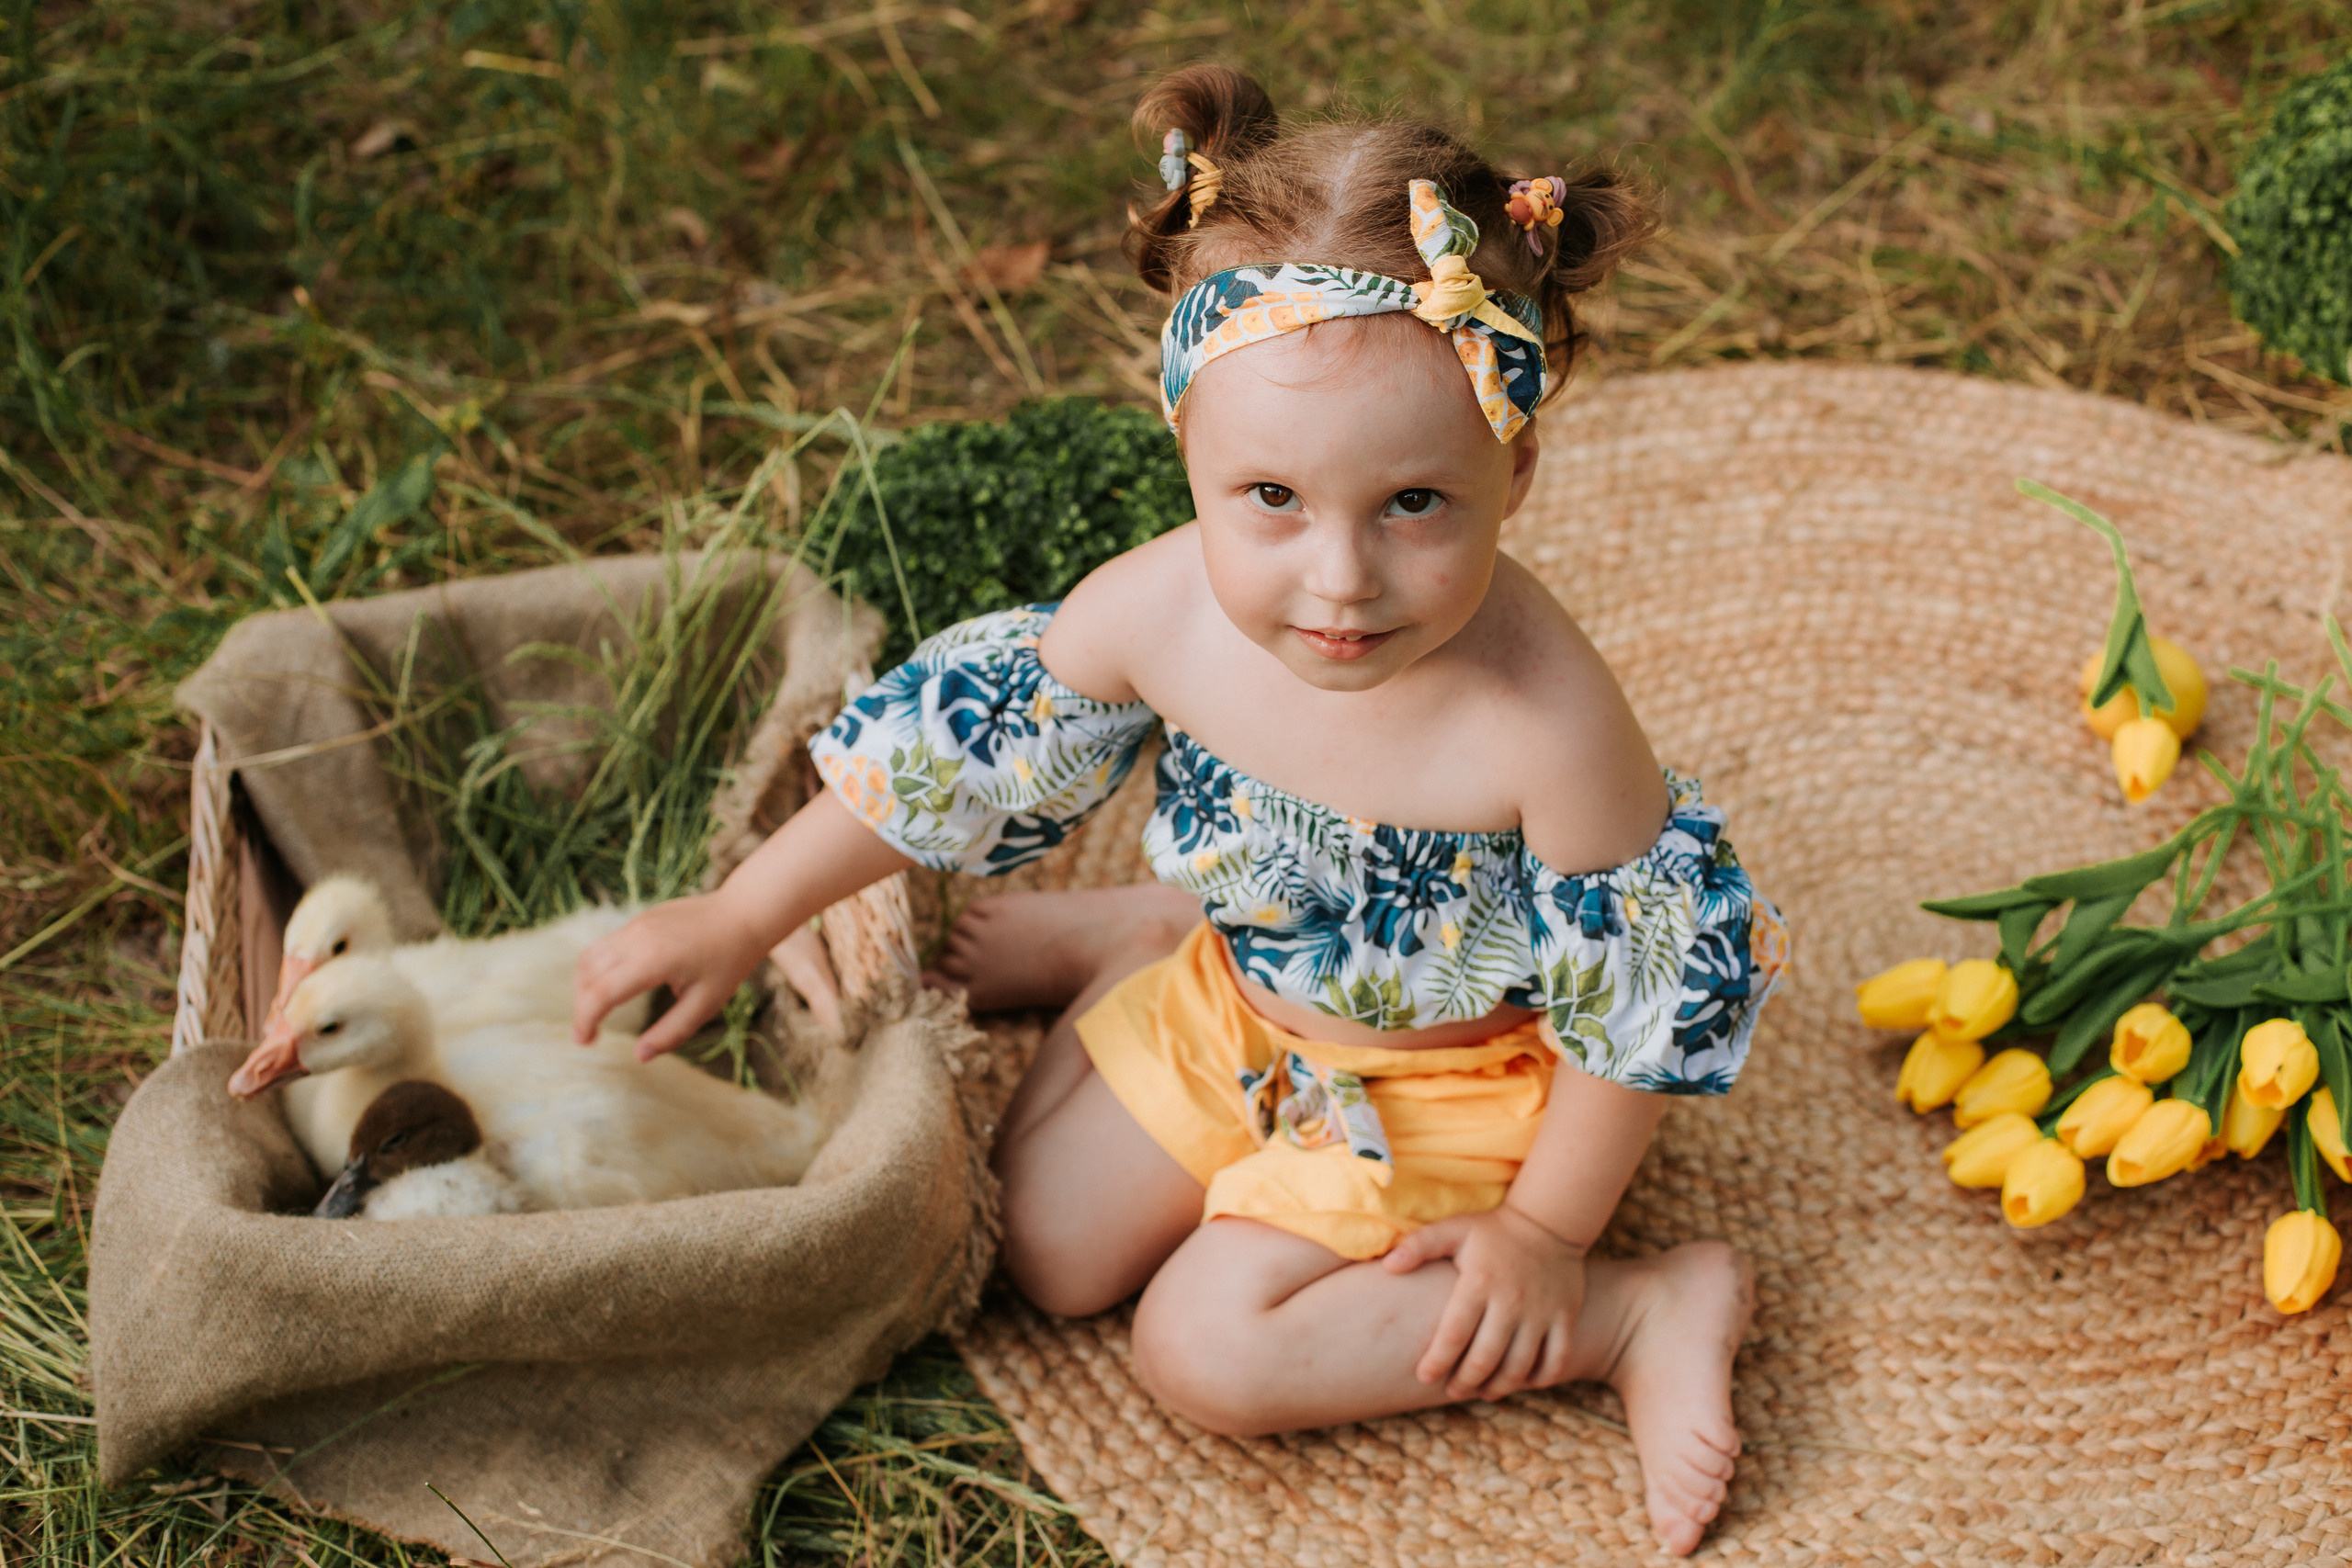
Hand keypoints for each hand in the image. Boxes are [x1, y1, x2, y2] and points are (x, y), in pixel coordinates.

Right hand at [573, 892, 768, 1059]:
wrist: (743, 913)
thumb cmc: (729, 961)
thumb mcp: (706, 1004)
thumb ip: (671, 1032)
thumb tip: (640, 1056)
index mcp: (653, 959)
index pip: (601, 993)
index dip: (585, 1020)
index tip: (583, 1042)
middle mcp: (636, 937)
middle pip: (588, 975)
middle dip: (581, 1007)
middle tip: (589, 1035)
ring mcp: (635, 925)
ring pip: (590, 956)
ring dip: (584, 986)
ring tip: (595, 1013)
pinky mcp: (638, 920)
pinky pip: (605, 945)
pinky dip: (596, 969)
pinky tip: (610, 989)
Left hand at [1383, 1202, 1587, 1400]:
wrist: (1548, 1222)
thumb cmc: (1492, 1231)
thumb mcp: (1455, 1229)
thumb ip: (1420, 1245)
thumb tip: (1388, 1266)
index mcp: (1479, 1282)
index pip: (1453, 1334)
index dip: (1437, 1361)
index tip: (1424, 1377)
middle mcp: (1511, 1301)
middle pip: (1485, 1358)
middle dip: (1464, 1382)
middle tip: (1451, 1391)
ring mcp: (1541, 1312)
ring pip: (1520, 1366)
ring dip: (1499, 1387)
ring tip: (1482, 1392)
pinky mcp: (1564, 1317)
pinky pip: (1556, 1360)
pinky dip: (1540, 1379)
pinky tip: (1522, 1381)